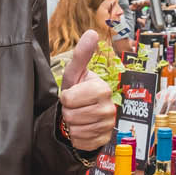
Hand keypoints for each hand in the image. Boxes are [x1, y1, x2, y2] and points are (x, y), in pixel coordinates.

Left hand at [59, 30, 116, 150]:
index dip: (65, 98)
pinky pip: (81, 142)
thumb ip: (82, 54)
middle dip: (67, 112)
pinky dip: (77, 137)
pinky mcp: (104, 141)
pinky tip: (82, 128)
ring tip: (78, 117)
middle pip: (71, 116)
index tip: (72, 95)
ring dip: (72, 125)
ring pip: (76, 130)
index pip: (69, 99)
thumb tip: (91, 32)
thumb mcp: (76, 73)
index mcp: (102, 89)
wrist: (85, 113)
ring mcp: (108, 126)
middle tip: (75, 107)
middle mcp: (109, 108)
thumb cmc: (79, 91)